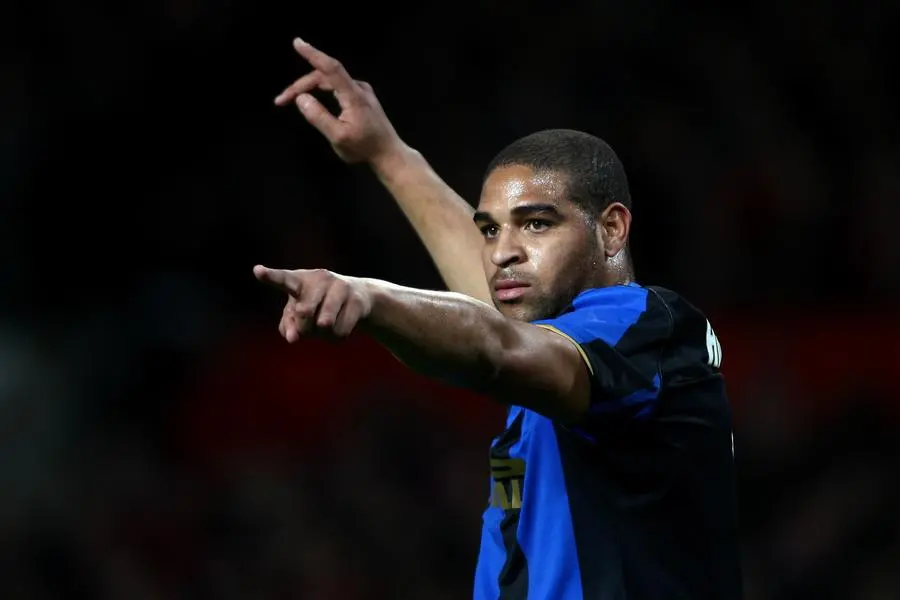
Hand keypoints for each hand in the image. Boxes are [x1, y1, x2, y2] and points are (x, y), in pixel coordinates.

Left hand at [254, 265, 372, 340]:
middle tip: (309, 326)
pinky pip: (341, 332)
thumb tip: (293, 339)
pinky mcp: (357, 301)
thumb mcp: (299, 313)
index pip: (283, 279)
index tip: (257, 271)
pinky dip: (336, 338)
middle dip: (306, 327)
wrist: (358, 297)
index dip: (271, 277)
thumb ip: (288, 326)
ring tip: (325, 326)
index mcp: (301, 280)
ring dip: (323, 334)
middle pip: (305, 312)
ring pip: (325, 324)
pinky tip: (340, 327)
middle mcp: (321, 278)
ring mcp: (341, 287)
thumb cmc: (318, 305)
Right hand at [274, 37, 404, 165]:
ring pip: (330, 82)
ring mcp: (362, 92)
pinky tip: (313, 99)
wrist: (389, 154)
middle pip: (325, 77)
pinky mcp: (362, 98)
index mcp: (353, 95)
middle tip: (281, 100)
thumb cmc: (364, 148)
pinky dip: (321, 90)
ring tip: (291, 100)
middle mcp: (358, 88)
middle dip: (301, 85)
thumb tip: (301, 98)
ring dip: (309, 88)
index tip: (298, 42)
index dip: (313, 54)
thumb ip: (319, 117)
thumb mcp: (338, 137)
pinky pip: (337, 87)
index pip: (331, 68)